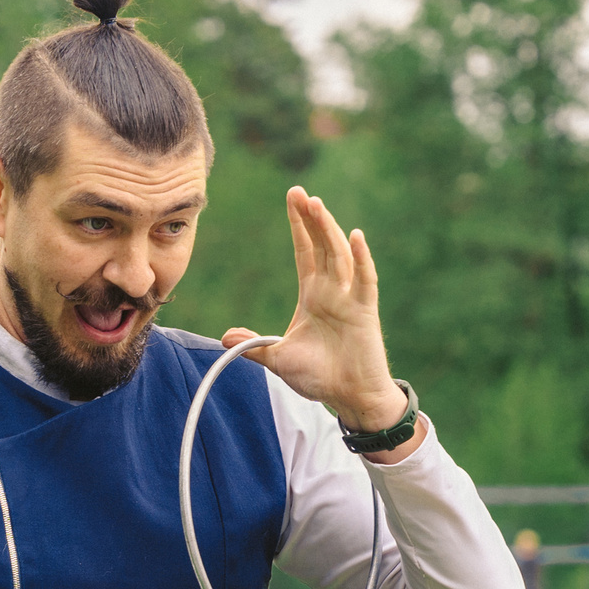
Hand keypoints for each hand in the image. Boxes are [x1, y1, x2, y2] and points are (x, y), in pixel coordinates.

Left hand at [224, 188, 415, 447]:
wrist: (349, 397)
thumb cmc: (319, 377)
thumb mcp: (278, 359)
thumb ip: (254, 345)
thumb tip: (224, 338)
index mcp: (313, 295)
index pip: (305, 252)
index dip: (298, 225)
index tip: (292, 198)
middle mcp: (332, 290)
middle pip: (321, 245)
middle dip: (310, 218)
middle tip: (298, 191)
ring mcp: (350, 298)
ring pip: (339, 255)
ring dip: (329, 229)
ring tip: (316, 205)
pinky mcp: (365, 311)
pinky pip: (364, 279)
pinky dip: (361, 258)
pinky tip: (356, 235)